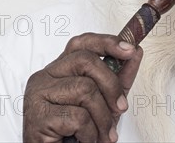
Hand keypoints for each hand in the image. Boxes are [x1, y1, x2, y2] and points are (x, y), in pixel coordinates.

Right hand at [23, 33, 142, 142]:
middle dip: (111, 85)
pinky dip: (90, 133)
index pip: (82, 43)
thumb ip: (119, 78)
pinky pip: (77, 117)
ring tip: (102, 134)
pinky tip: (85, 140)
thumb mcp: (105, 101)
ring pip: (85, 89)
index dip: (107, 42)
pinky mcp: (37, 115)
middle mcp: (45, 76)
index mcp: (60, 69)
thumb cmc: (77, 131)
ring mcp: (38, 94)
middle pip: (86, 61)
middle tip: (121, 108)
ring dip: (102, 118)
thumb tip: (136, 52)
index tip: (130, 50)